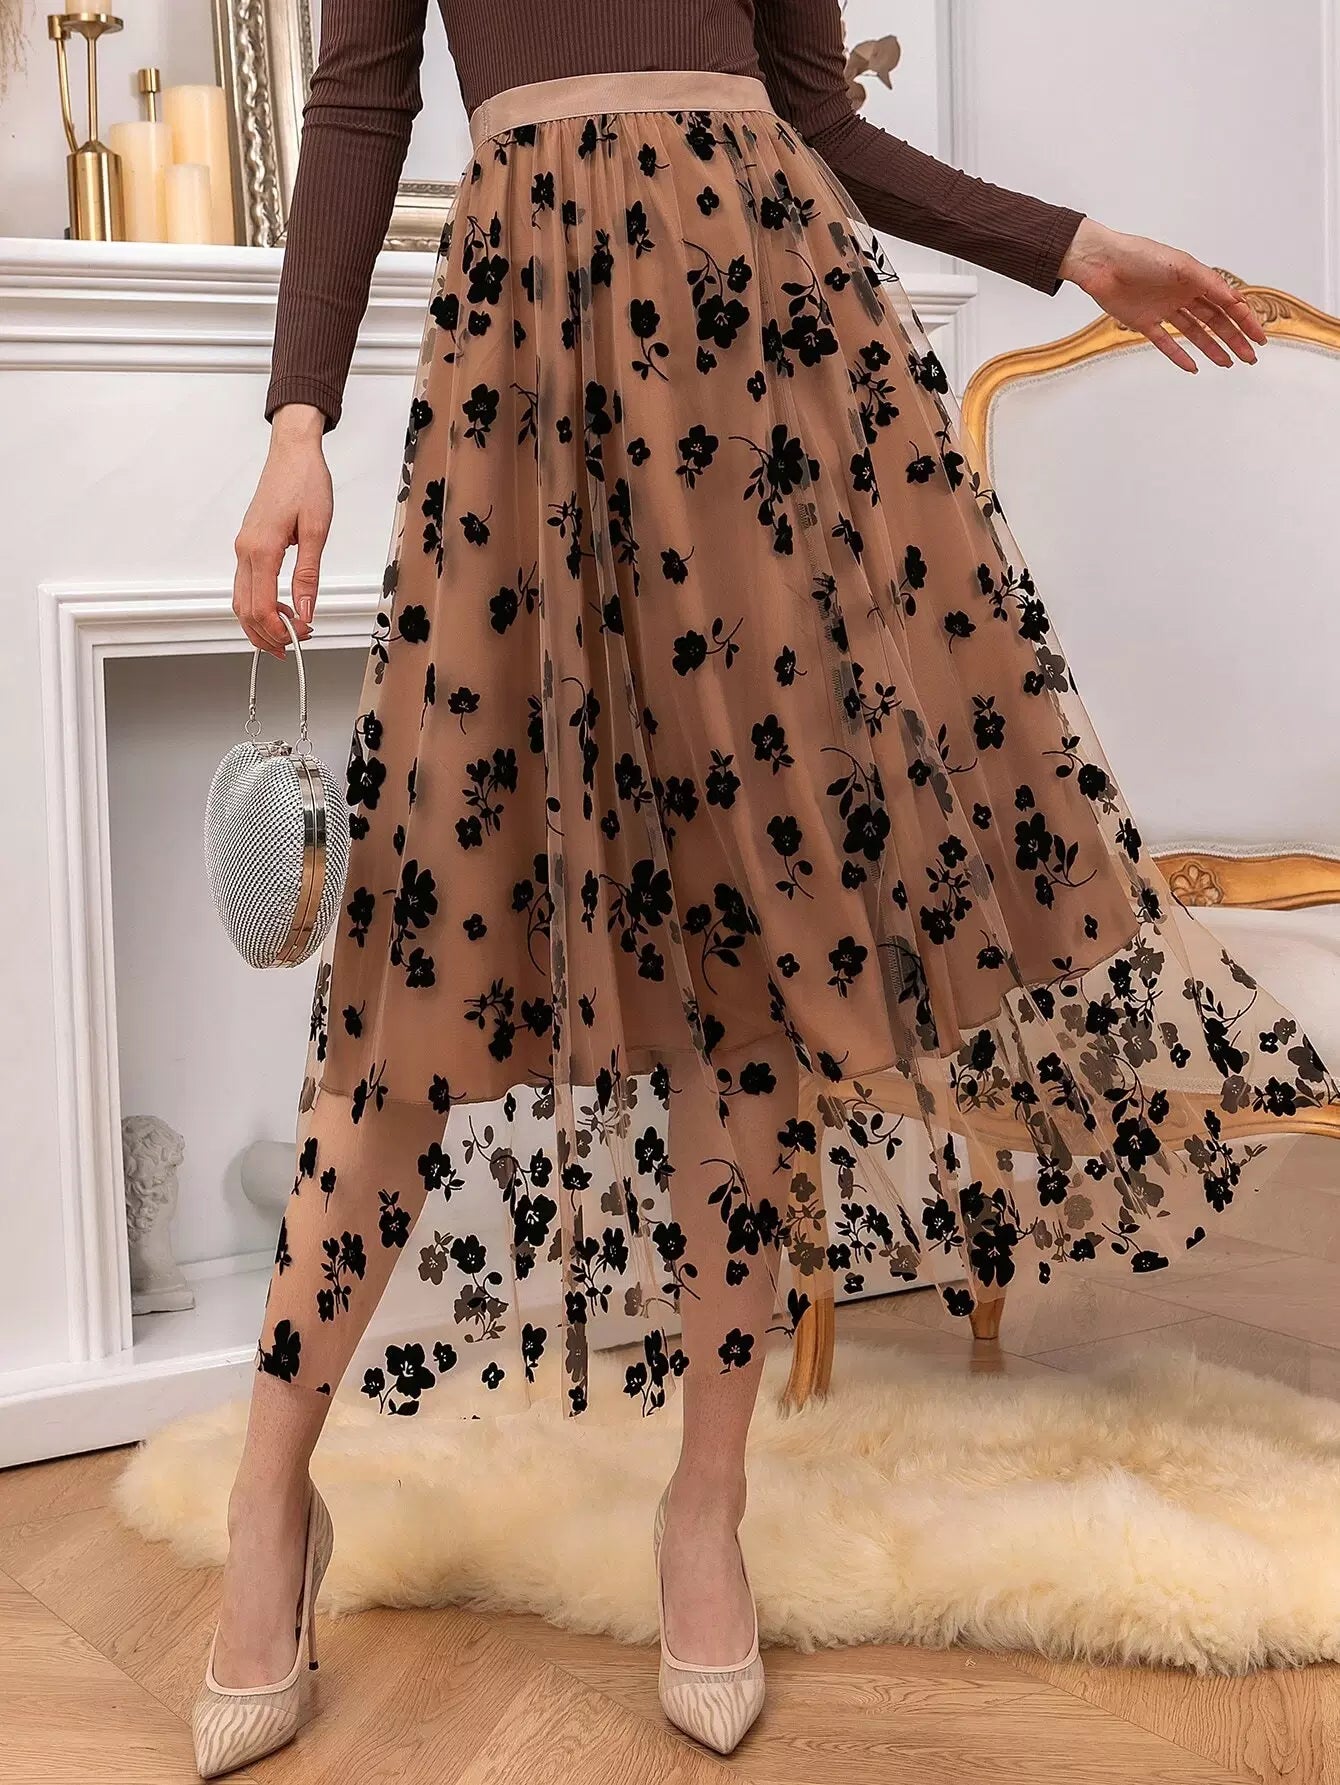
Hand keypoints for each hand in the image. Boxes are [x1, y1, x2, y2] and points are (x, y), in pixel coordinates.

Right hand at [233, 403, 332, 656]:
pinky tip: (278, 610)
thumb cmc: (306, 484)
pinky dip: (257, 605)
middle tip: (294, 646)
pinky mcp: (247, 544)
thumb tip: (307, 611)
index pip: (262, 606)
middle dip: (267, 634)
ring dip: (259, 623)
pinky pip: (245, 584)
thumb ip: (308, 574)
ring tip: (286, 635)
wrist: (292, 453)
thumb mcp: (316, 531)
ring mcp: (242, 547)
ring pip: (240, 600)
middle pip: (245, 610)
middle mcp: (245, 551)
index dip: (280, 630)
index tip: (302, 637)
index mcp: (261, 550)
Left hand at [1059, 219, 1267, 372]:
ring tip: (1229, 363)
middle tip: (1250, 357)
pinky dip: (1179, 355)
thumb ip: (1210, 284)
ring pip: (1195, 333)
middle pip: (1215, 320)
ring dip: (1212, 348)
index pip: (1227, 303)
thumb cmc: (1141, 256)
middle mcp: (1182, 294)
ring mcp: (1163, 309)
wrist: (1102, 264)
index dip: (1245, 320)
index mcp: (1195, 278)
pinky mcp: (1143, 322)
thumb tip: (1236, 300)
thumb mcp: (1183, 267)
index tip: (1259, 337)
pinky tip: (1194, 367)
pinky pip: (1165, 343)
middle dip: (1234, 338)